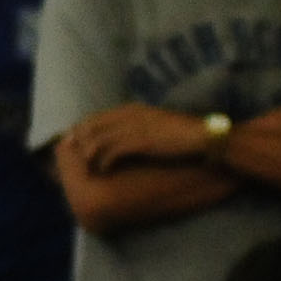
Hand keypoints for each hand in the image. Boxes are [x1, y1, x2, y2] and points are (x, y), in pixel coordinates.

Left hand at [68, 103, 209, 172]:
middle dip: (79, 145)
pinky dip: (104, 162)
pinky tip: (104, 171)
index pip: (94, 118)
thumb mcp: (155, 126)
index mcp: (133, 109)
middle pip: (90, 127)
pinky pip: (112, 151)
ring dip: (89, 156)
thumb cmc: (182, 136)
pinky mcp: (142, 141)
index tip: (72, 147)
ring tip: (90, 168)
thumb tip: (117, 141)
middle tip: (76, 161)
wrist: (207, 138)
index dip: (79, 132)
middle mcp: (131, 114)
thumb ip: (135, 128)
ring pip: (98, 140)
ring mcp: (136, 127)